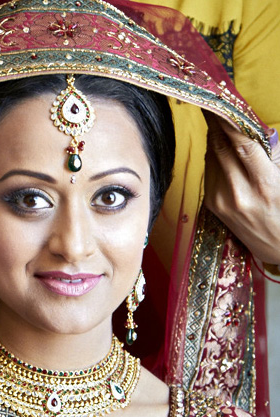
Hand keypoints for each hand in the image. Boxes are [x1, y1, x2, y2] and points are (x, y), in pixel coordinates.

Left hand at [203, 113, 279, 263]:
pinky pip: (209, 171)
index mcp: (265, 185)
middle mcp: (239, 193)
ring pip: (212, 157)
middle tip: (213, 105)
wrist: (277, 245)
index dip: (229, 123)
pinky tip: (221, 148)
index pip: (243, 146)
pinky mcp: (211, 205)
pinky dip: (214, 156)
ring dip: (215, 138)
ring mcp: (221, 200)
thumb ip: (273, 153)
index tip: (220, 105)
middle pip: (221, 148)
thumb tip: (256, 128)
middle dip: (216, 125)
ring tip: (219, 123)